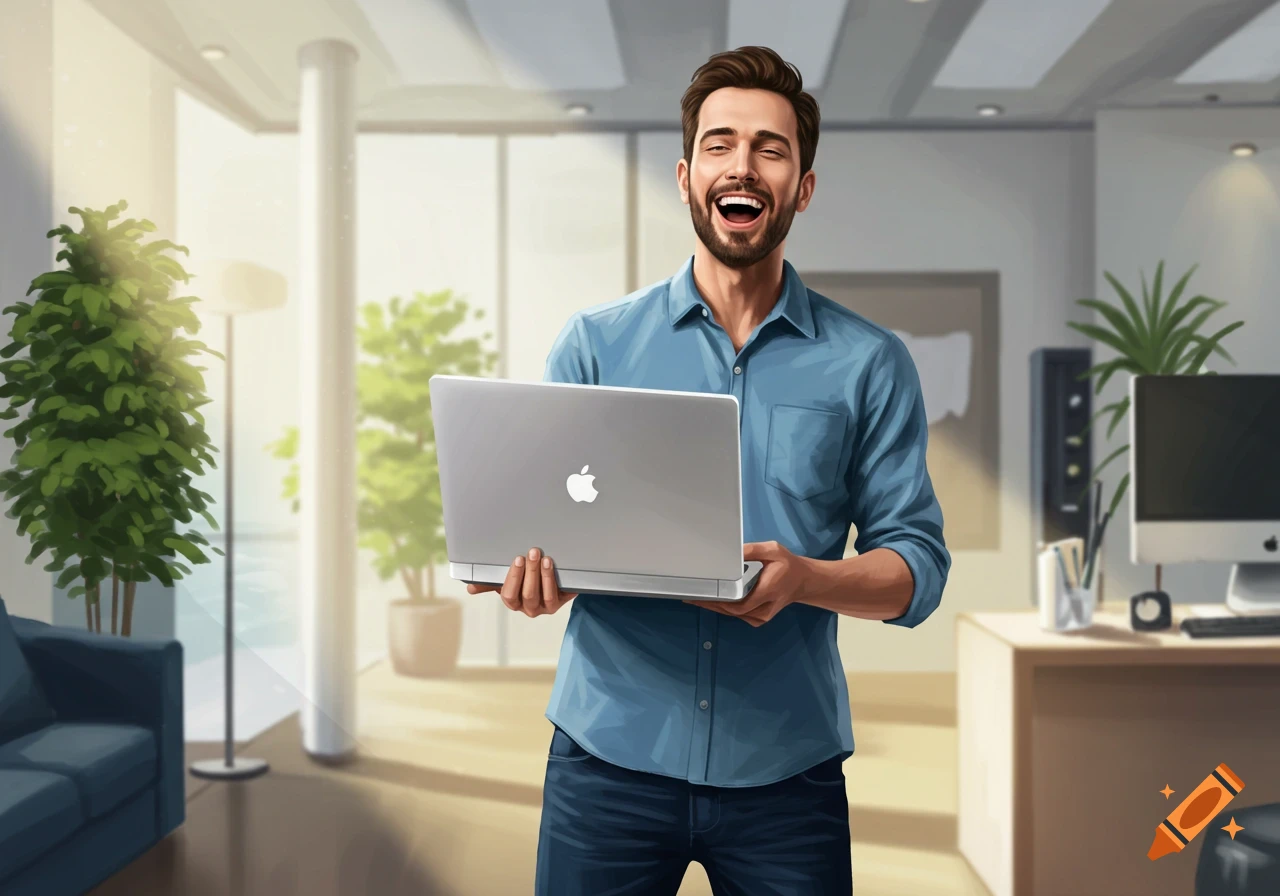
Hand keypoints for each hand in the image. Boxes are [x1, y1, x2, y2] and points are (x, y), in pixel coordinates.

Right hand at [466, 547, 578, 617]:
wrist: (552, 582)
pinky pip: (558, 596)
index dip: (514, 578)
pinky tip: (555, 568)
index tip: (518, 559)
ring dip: (544, 576)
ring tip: (545, 558)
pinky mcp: (560, 603)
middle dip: (530, 572)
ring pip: (544, 596)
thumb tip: (470, 588)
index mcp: (513, 602)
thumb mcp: (508, 579)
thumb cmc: (525, 579)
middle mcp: (529, 608)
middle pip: (528, 594)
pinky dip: (555, 581)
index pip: (509, 595)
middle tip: (533, 552)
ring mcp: (545, 607)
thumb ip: (491, 582)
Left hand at [685, 540, 810, 626]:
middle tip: (691, 596)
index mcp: (768, 590)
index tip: (702, 594)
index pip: (740, 602)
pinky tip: (711, 602)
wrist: (803, 582)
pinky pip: (738, 615)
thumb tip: (732, 552)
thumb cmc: (787, 565)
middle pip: (733, 611)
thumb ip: (753, 550)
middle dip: (711, 604)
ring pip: (734, 615)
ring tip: (696, 599)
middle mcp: (764, 608)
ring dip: (715, 607)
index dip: (719, 601)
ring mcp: (762, 616)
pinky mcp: (758, 618)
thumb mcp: (773, 550)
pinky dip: (724, 609)